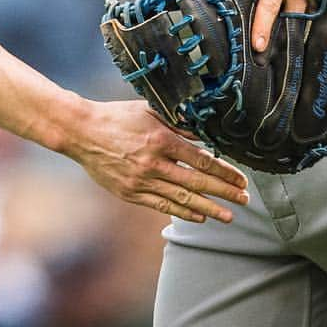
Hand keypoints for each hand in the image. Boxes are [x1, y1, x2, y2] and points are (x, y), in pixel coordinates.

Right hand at [65, 100, 248, 221]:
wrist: (81, 131)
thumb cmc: (116, 116)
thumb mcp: (148, 110)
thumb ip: (177, 123)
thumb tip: (204, 133)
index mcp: (160, 139)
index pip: (201, 159)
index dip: (225, 171)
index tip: (241, 179)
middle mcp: (153, 162)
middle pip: (197, 181)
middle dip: (225, 192)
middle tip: (245, 200)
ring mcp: (141, 180)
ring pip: (183, 198)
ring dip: (209, 208)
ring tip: (229, 216)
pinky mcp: (130, 193)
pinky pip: (162, 205)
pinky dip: (182, 212)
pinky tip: (198, 216)